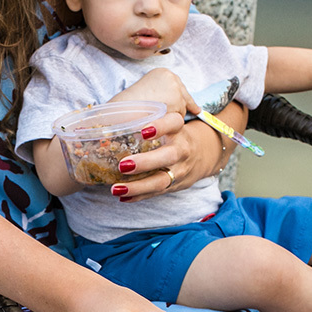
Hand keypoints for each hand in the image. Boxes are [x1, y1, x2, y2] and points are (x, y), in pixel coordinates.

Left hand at [108, 68, 225, 201]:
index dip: (160, 126)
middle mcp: (182, 150)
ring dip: (137, 186)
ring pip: (161, 180)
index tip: (143, 131)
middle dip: (145, 162)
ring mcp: (180, 170)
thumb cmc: (175, 135)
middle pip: (168, 156)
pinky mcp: (175, 185)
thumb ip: (150, 121)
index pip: (173, 124)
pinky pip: (157, 193)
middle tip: (122, 165)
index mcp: (179, 130)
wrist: (203, 155)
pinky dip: (139, 196)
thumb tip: (109, 115)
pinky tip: (123, 197)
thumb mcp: (170, 124)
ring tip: (115, 188)